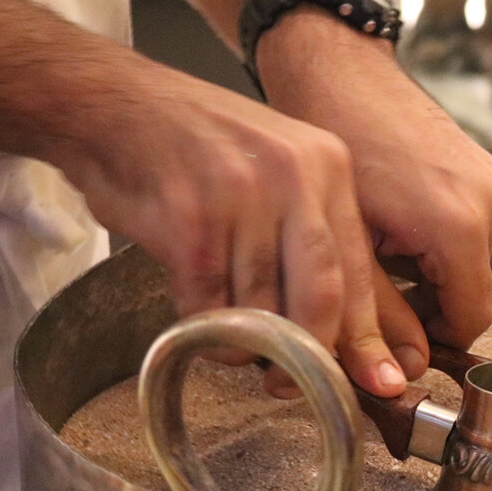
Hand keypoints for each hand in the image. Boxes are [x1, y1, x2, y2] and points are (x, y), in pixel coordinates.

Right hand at [52, 61, 409, 398]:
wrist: (111, 105)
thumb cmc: (198, 149)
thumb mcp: (279, 173)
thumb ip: (313, 239)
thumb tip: (352, 333)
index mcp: (327, 168)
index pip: (359, 270)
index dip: (368, 335)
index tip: (380, 381)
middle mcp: (293, 177)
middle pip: (323, 294)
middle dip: (313, 353)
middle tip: (294, 384)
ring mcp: (240, 196)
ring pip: (263, 306)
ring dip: (249, 344)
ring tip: (234, 343)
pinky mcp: (188, 220)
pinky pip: (209, 303)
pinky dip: (207, 330)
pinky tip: (200, 323)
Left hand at [256, 10, 491, 357]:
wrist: (336, 68)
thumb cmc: (332, 142)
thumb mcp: (347, 243)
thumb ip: (378, 316)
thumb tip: (399, 373)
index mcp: (460, 227)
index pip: (471, 320)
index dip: (431, 339)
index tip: (391, 336)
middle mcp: (490, 204)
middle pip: (470, 290)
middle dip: (424, 303)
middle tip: (369, 293)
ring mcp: (491, 181)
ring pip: (467, 260)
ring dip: (427, 270)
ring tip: (375, 250)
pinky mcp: (484, 167)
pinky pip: (468, 226)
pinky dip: (434, 238)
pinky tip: (391, 220)